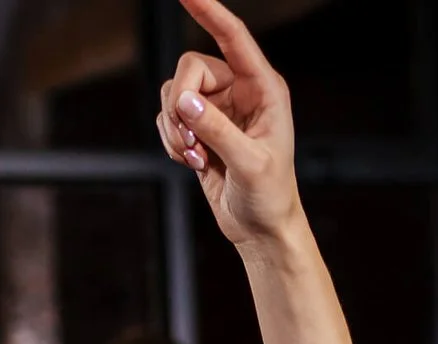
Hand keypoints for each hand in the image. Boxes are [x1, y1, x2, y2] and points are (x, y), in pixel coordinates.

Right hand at [158, 0, 303, 247]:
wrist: (261, 229)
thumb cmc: (270, 196)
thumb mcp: (249, 164)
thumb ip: (218, 130)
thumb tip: (184, 101)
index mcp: (264, 88)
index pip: (234, 37)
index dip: (209, 11)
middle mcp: (240, 91)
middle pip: (190, 69)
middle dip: (180, 105)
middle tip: (189, 140)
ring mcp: (218, 108)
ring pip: (174, 94)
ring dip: (175, 128)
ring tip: (195, 157)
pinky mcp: (200, 128)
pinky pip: (167, 117)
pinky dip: (171, 140)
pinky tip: (192, 162)